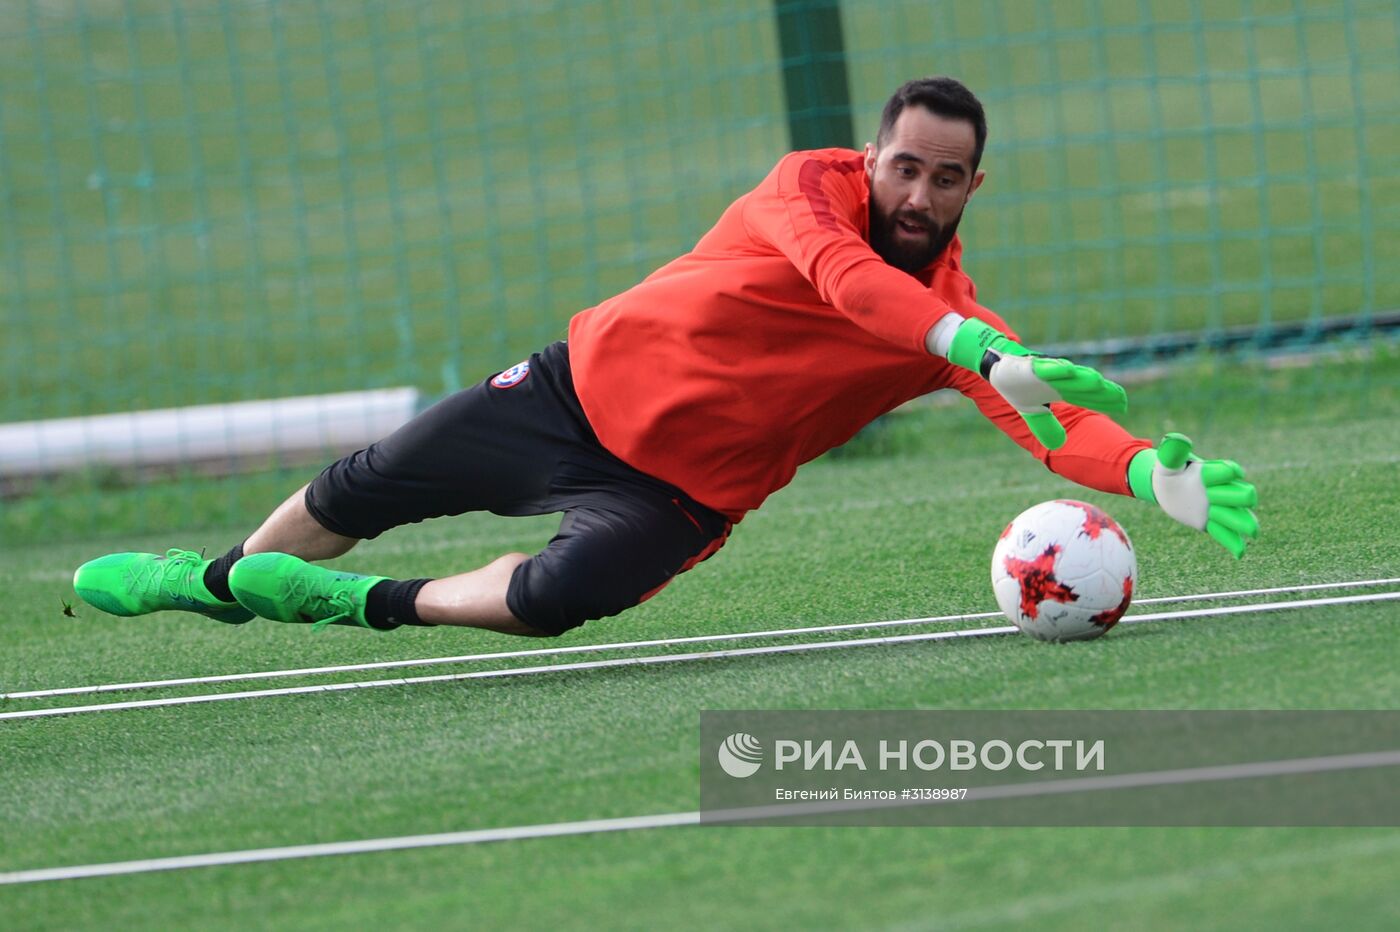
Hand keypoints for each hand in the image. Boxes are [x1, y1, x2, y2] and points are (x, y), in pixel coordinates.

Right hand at [947, 318, 1126, 448]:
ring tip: (1099, 382)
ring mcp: (1048, 372)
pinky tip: (1068, 369)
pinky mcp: (1033, 366)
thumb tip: (1058, 444)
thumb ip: (1046, 427)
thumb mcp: (1033, 414)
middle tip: (1122, 400)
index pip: (1089, 397)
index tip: (1124, 408)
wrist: (999, 369)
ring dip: (1084, 378)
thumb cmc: (1020, 388)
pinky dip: (1056, 368)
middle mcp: (1060, 380)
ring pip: (1070, 376)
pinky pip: (1046, 367)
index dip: (1106, 402)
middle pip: (1086, 387)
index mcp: (1062, 391)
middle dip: (1103, 393)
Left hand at [1128, 432, 1259, 558]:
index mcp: (1211, 473)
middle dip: (1238, 497)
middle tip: (1237, 499)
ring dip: (1245, 522)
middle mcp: (1220, 491)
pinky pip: (1225, 534)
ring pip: (1238, 516)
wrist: (1166, 488)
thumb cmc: (1169, 472)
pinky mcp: (1212, 523)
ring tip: (1253, 532)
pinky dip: (1233, 543)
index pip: (1224, 472)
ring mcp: (1219, 508)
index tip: (1234, 471)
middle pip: (1239, 495)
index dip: (1229, 472)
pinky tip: (1239, 554)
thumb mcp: (1167, 463)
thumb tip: (1175, 439)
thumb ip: (1172, 453)